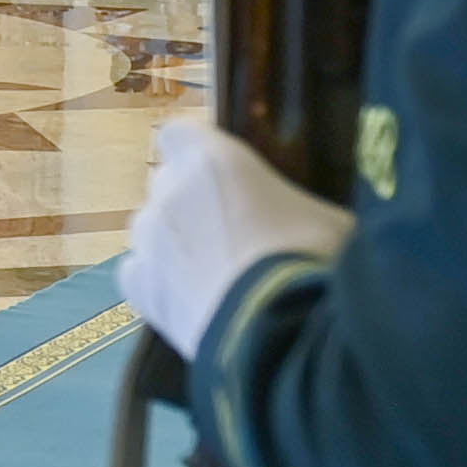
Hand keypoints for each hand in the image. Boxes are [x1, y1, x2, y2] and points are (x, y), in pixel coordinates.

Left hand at [117, 117, 354, 357]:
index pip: (180, 133)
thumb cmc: (314, 261)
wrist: (281, 333)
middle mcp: (169, 194)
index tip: (225, 172)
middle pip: (167, 184)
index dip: (198, 151)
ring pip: (152, 229)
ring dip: (177, 241)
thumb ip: (296, 203)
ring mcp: (149, 242)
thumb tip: (304, 214)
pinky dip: (158, 281)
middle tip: (233, 231)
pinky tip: (190, 298)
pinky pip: (139, 272)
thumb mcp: (328, 217)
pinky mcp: (140, 289)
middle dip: (193, 201)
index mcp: (212, 161)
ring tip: (216, 273)